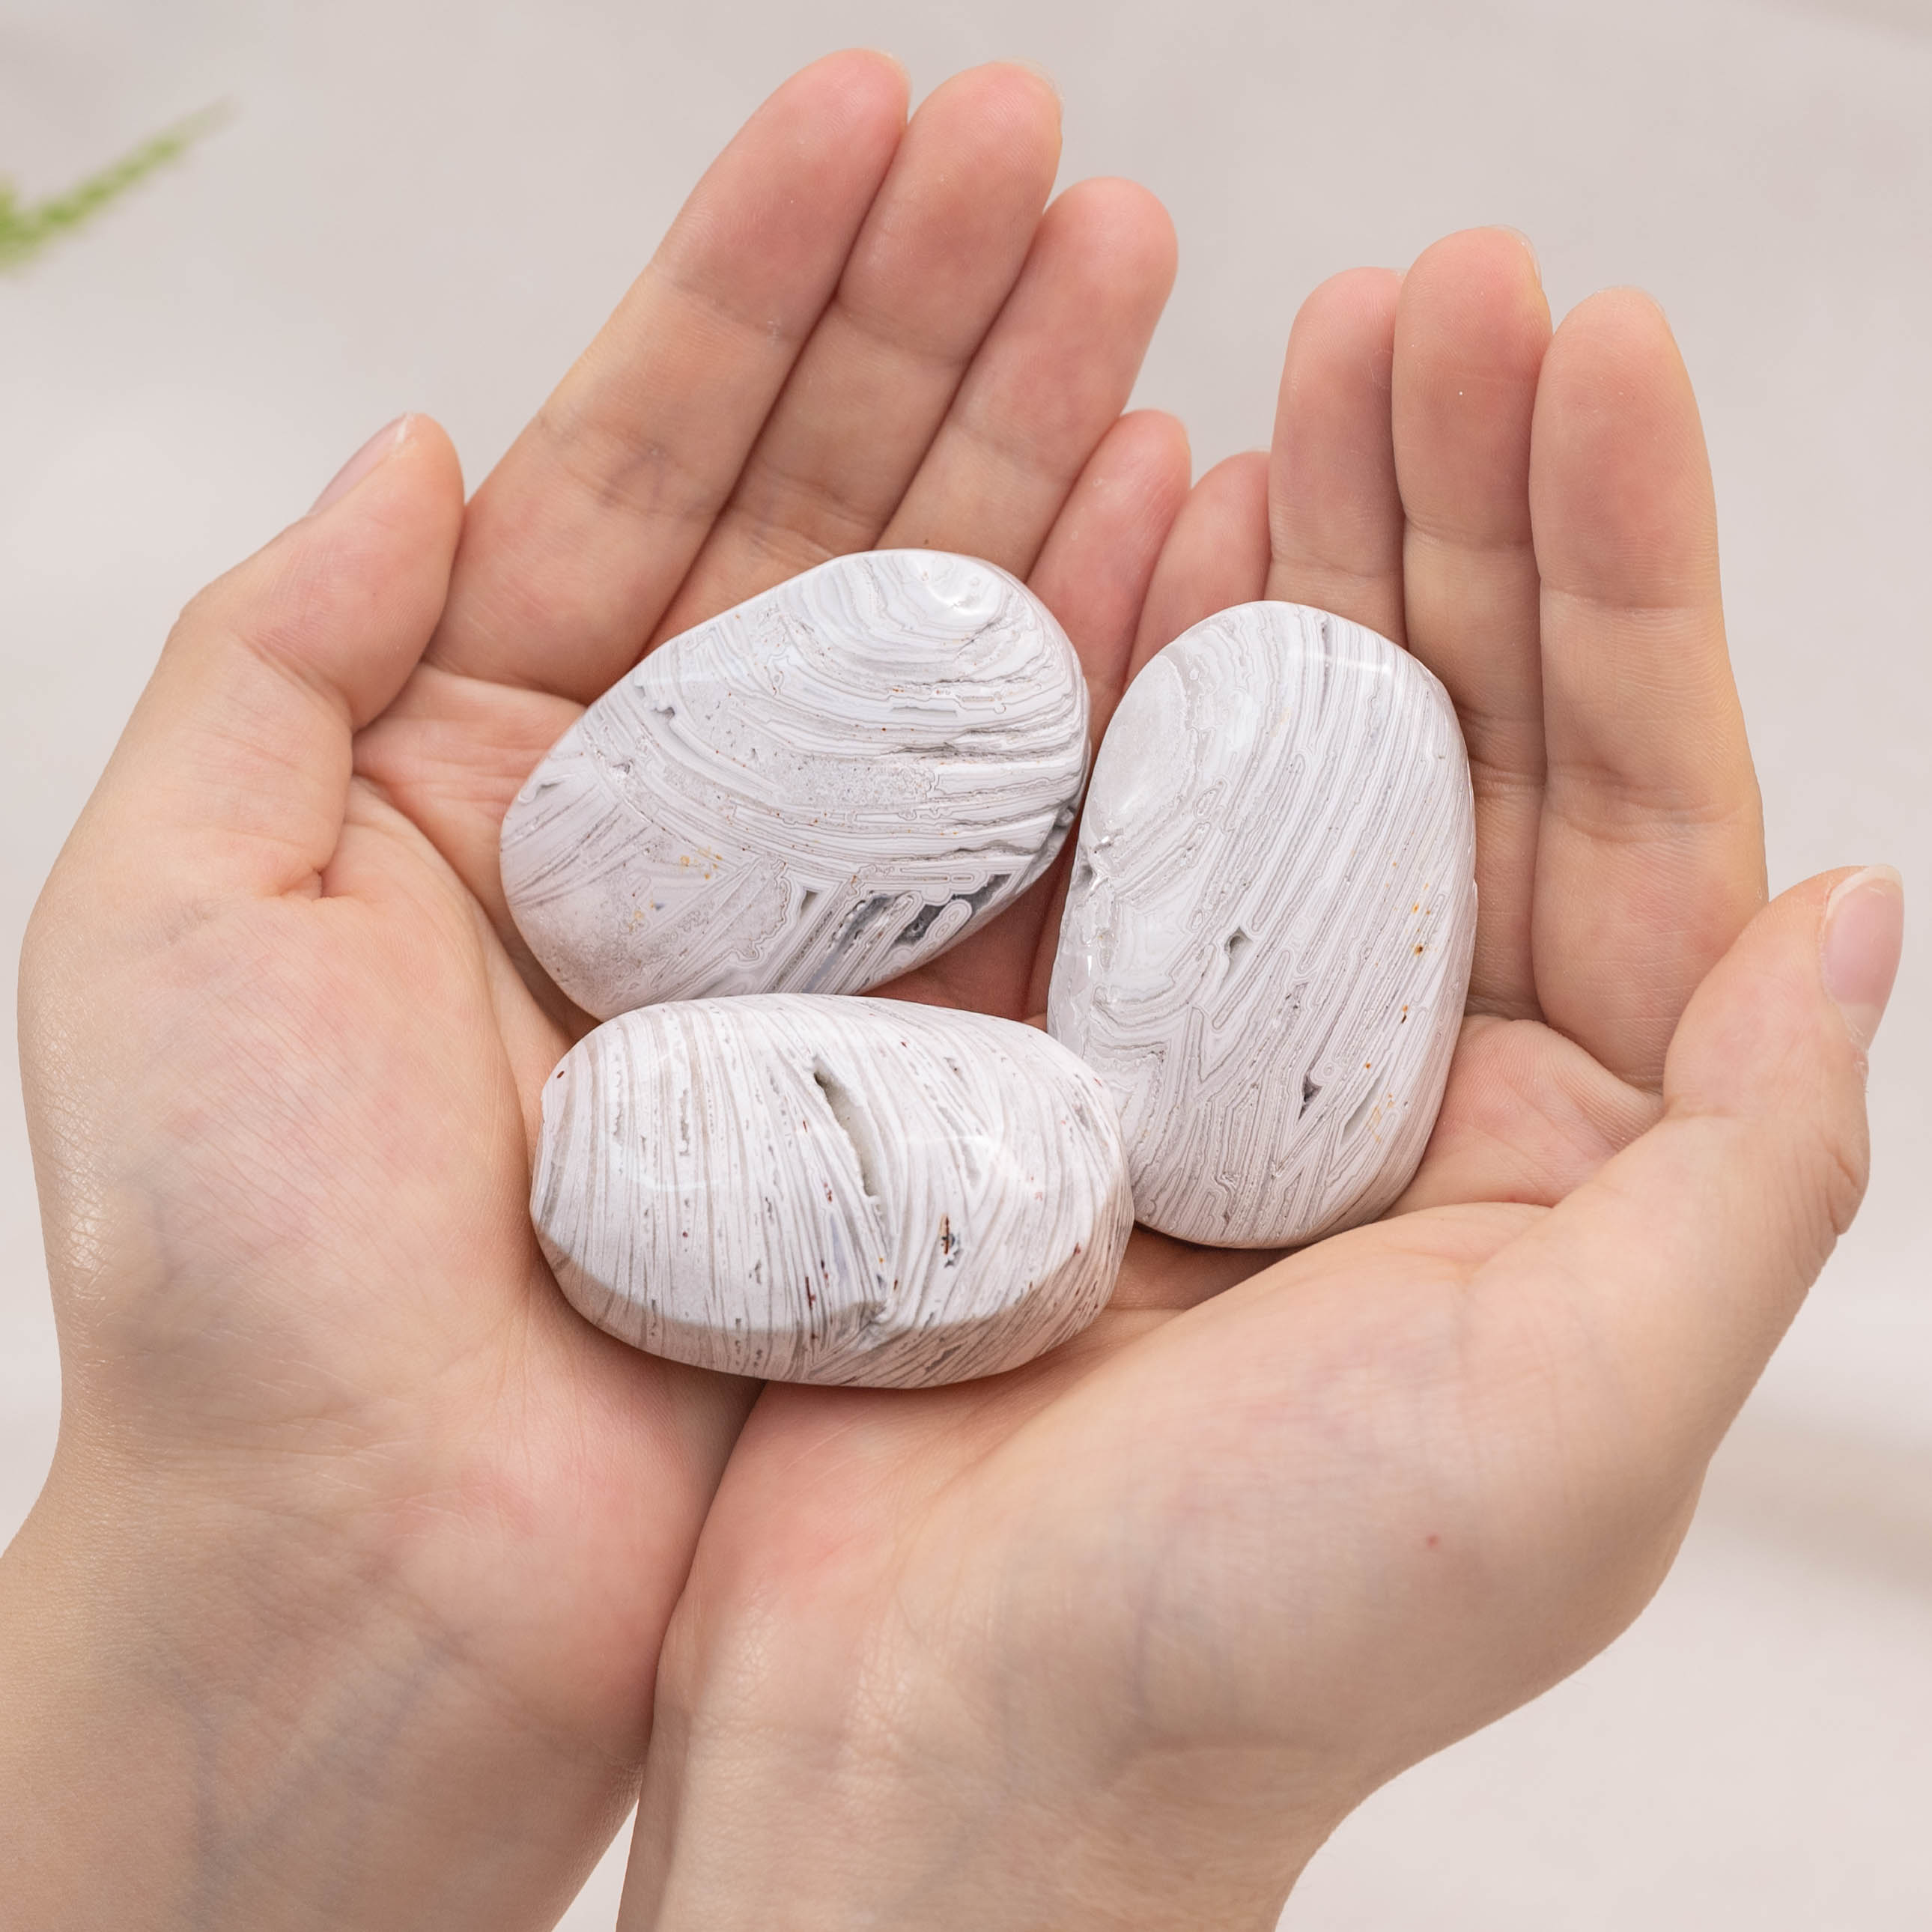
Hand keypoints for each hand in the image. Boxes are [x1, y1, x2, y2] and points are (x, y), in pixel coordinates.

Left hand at [0, 53, 1183, 1929]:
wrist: (385, 1578)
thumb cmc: (246, 1277)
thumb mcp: (172, 910)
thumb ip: (280, 653)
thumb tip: (418, 438)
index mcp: (484, 760)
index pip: (647, 461)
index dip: (763, 281)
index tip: (883, 118)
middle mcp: (672, 826)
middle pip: (826, 525)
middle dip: (942, 325)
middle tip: (1068, 162)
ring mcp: (821, 937)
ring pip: (953, 653)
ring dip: (1050, 462)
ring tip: (1149, 291)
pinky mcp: (930, 1062)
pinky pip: (1036, 845)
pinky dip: (1114, 681)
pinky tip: (1188, 528)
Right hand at [616, 234, 1903, 1929]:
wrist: (942, 1751)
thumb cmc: (1257, 1638)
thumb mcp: (1579, 1421)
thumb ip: (1750, 1169)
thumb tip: (1859, 901)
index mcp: (1559, 1151)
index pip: (1624, 805)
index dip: (1615, 572)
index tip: (1579, 358)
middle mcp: (1390, 1081)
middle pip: (1448, 737)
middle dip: (1456, 503)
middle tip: (1431, 290)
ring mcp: (1196, 1051)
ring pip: (1268, 748)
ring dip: (1291, 544)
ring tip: (1302, 346)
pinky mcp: (1027, 1055)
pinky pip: (1084, 824)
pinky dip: (1107, 666)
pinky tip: (1132, 511)